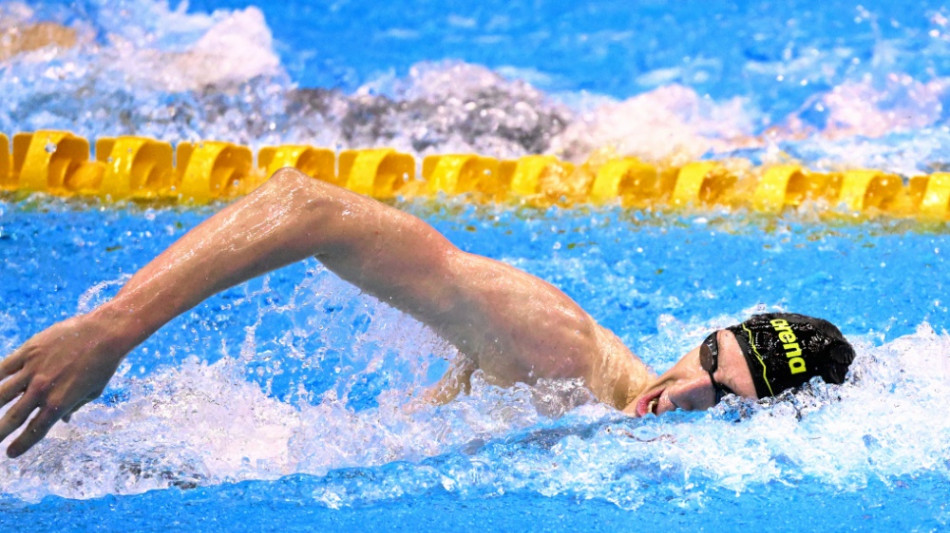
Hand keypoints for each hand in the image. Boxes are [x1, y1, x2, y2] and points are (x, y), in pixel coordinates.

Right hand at [0, 311, 127, 457]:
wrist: (105, 332)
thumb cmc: (103, 364)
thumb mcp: (93, 391)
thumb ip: (74, 406)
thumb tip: (63, 420)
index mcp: (60, 403)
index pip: (35, 430)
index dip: (21, 444)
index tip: (11, 453)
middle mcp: (43, 390)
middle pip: (12, 418)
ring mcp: (33, 370)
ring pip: (0, 394)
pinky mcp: (28, 351)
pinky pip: (3, 368)